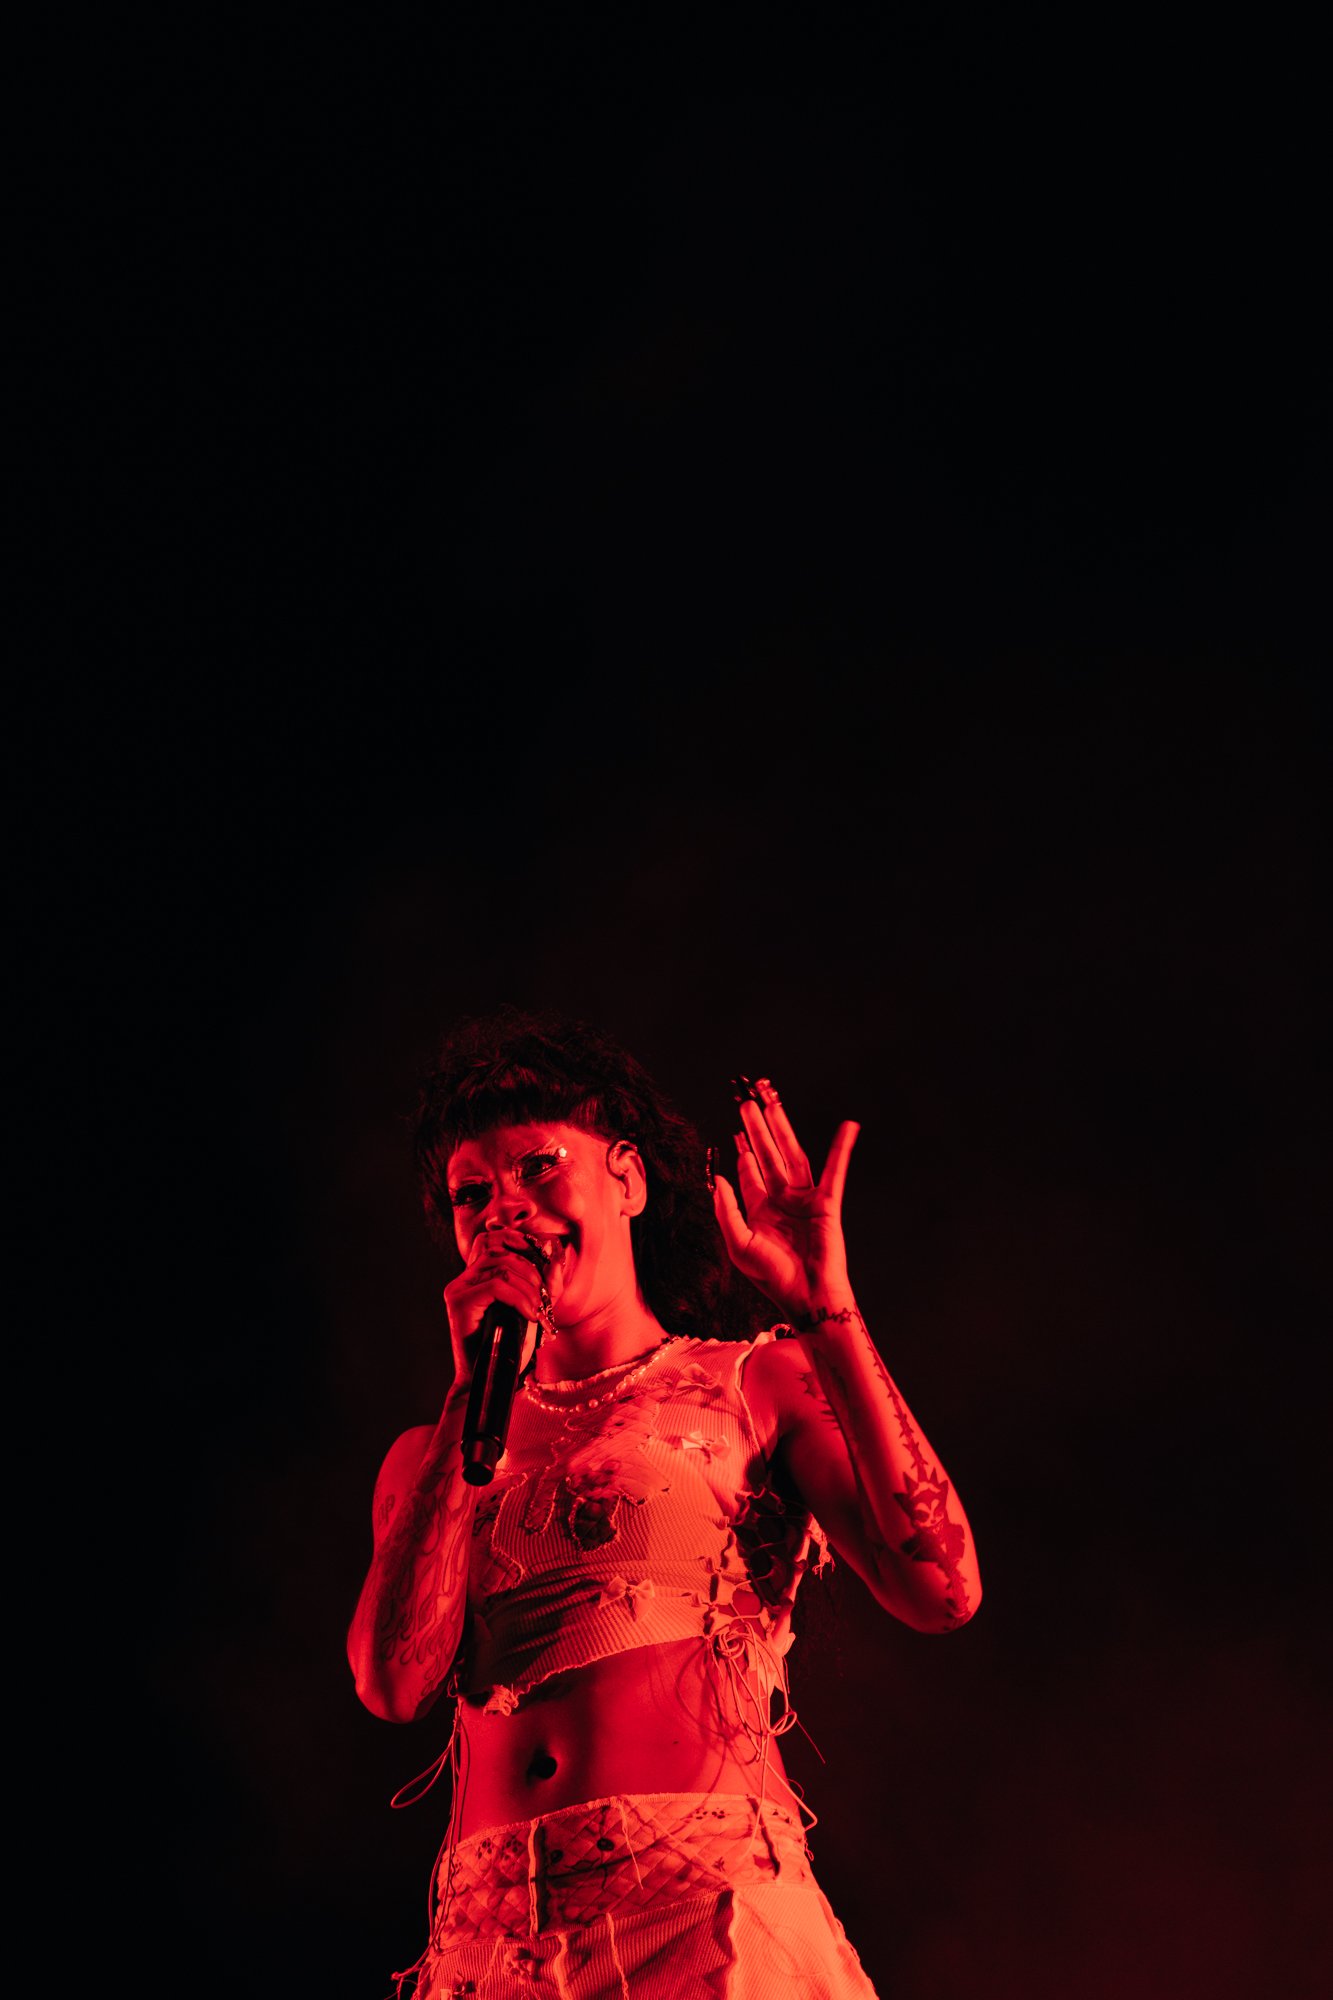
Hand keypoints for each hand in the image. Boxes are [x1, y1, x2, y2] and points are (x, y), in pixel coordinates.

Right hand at [442, 1227, 552, 1387]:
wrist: (491, 1380)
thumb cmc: (510, 1346)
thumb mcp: (534, 1307)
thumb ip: (546, 1281)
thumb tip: (556, 1248)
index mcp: (476, 1276)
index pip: (491, 1239)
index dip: (518, 1242)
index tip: (542, 1263)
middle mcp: (463, 1279)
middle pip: (500, 1251)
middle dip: (530, 1270)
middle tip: (542, 1298)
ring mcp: (458, 1289)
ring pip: (500, 1266)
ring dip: (527, 1286)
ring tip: (536, 1310)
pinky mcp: (459, 1304)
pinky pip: (495, 1286)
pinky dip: (519, 1298)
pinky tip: (529, 1315)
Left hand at [710, 1076, 859, 1322]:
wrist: (807, 1298)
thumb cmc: (773, 1278)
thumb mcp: (739, 1246)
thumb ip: (727, 1211)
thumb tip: (718, 1178)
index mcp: (760, 1212)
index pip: (750, 1174)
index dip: (742, 1151)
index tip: (735, 1129)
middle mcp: (782, 1201)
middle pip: (768, 1155)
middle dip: (757, 1129)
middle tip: (747, 1101)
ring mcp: (805, 1200)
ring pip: (792, 1155)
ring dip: (782, 1128)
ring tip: (772, 1101)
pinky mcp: (827, 1203)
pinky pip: (835, 1170)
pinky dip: (842, 1149)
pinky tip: (847, 1128)